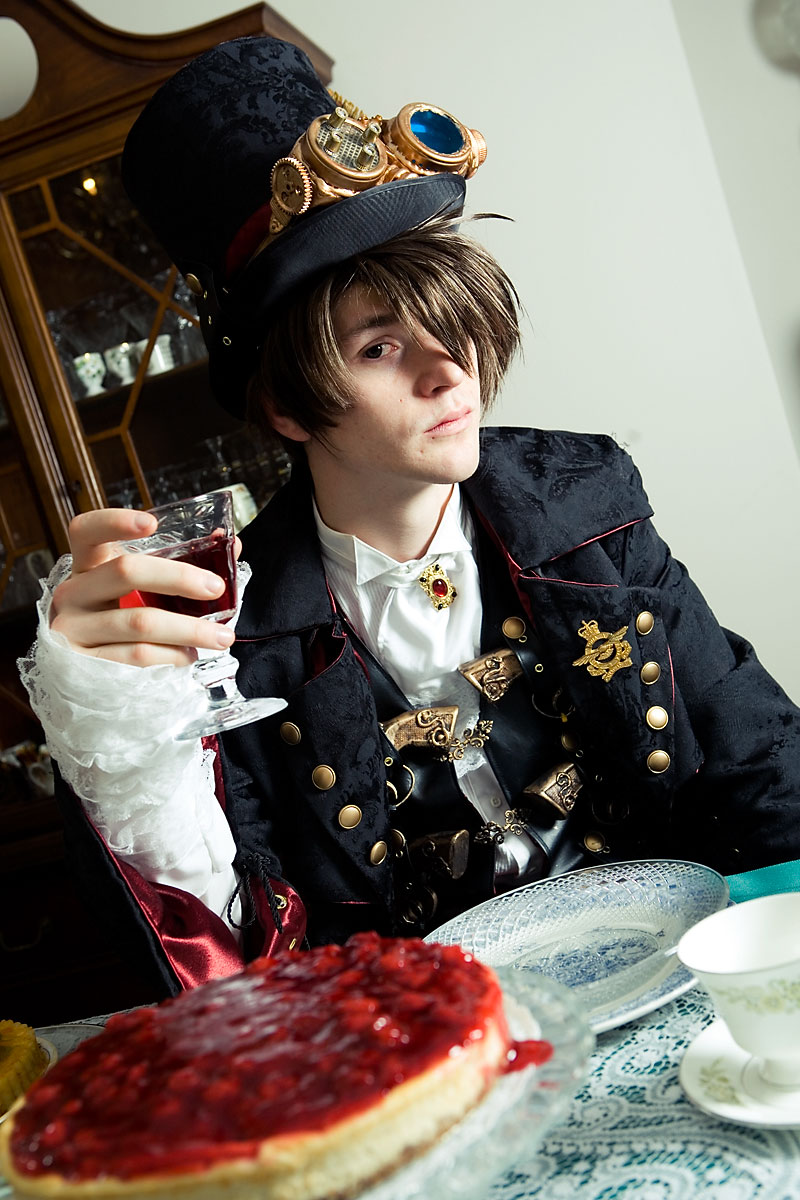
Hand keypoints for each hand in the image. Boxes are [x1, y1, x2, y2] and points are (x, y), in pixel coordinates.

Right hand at [50, 509, 241, 666]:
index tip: (151, 523)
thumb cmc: (123, 620)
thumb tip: (232, 547)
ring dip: (189, 630)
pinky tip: (188, 655)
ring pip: (139, 622)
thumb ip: (178, 568)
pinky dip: (171, 656)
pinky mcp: (85, 664)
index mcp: (87, 566)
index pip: (86, 531)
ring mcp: (74, 629)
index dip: (114, 522)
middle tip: (215, 587)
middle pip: (125, 572)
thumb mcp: (139, 591)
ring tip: (221, 637)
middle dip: (178, 577)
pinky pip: (137, 656)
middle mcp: (74, 593)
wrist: (87, 678)